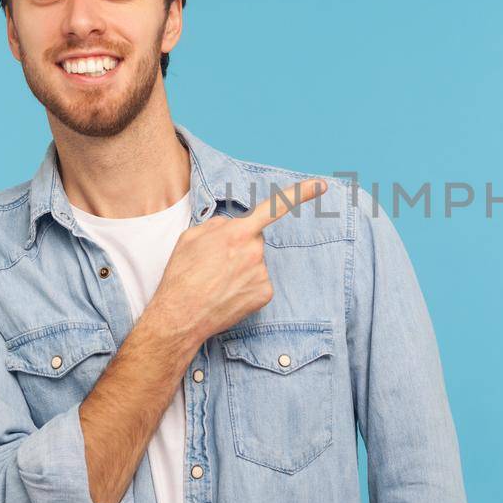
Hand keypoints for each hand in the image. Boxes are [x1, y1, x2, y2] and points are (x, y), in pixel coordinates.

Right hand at [148, 178, 328, 342]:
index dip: (300, 194)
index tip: (321, 185)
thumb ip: (217, 224)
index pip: (274, 207)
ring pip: (255, 263)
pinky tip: (227, 293)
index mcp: (238, 232)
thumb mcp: (190, 236)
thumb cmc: (182, 275)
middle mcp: (255, 251)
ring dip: (240, 269)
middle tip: (214, 264)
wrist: (181, 316)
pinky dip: (245, 286)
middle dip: (239, 247)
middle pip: (254, 240)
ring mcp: (262, 274)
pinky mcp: (265, 294)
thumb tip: (233, 225)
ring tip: (216, 281)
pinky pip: (259, 282)